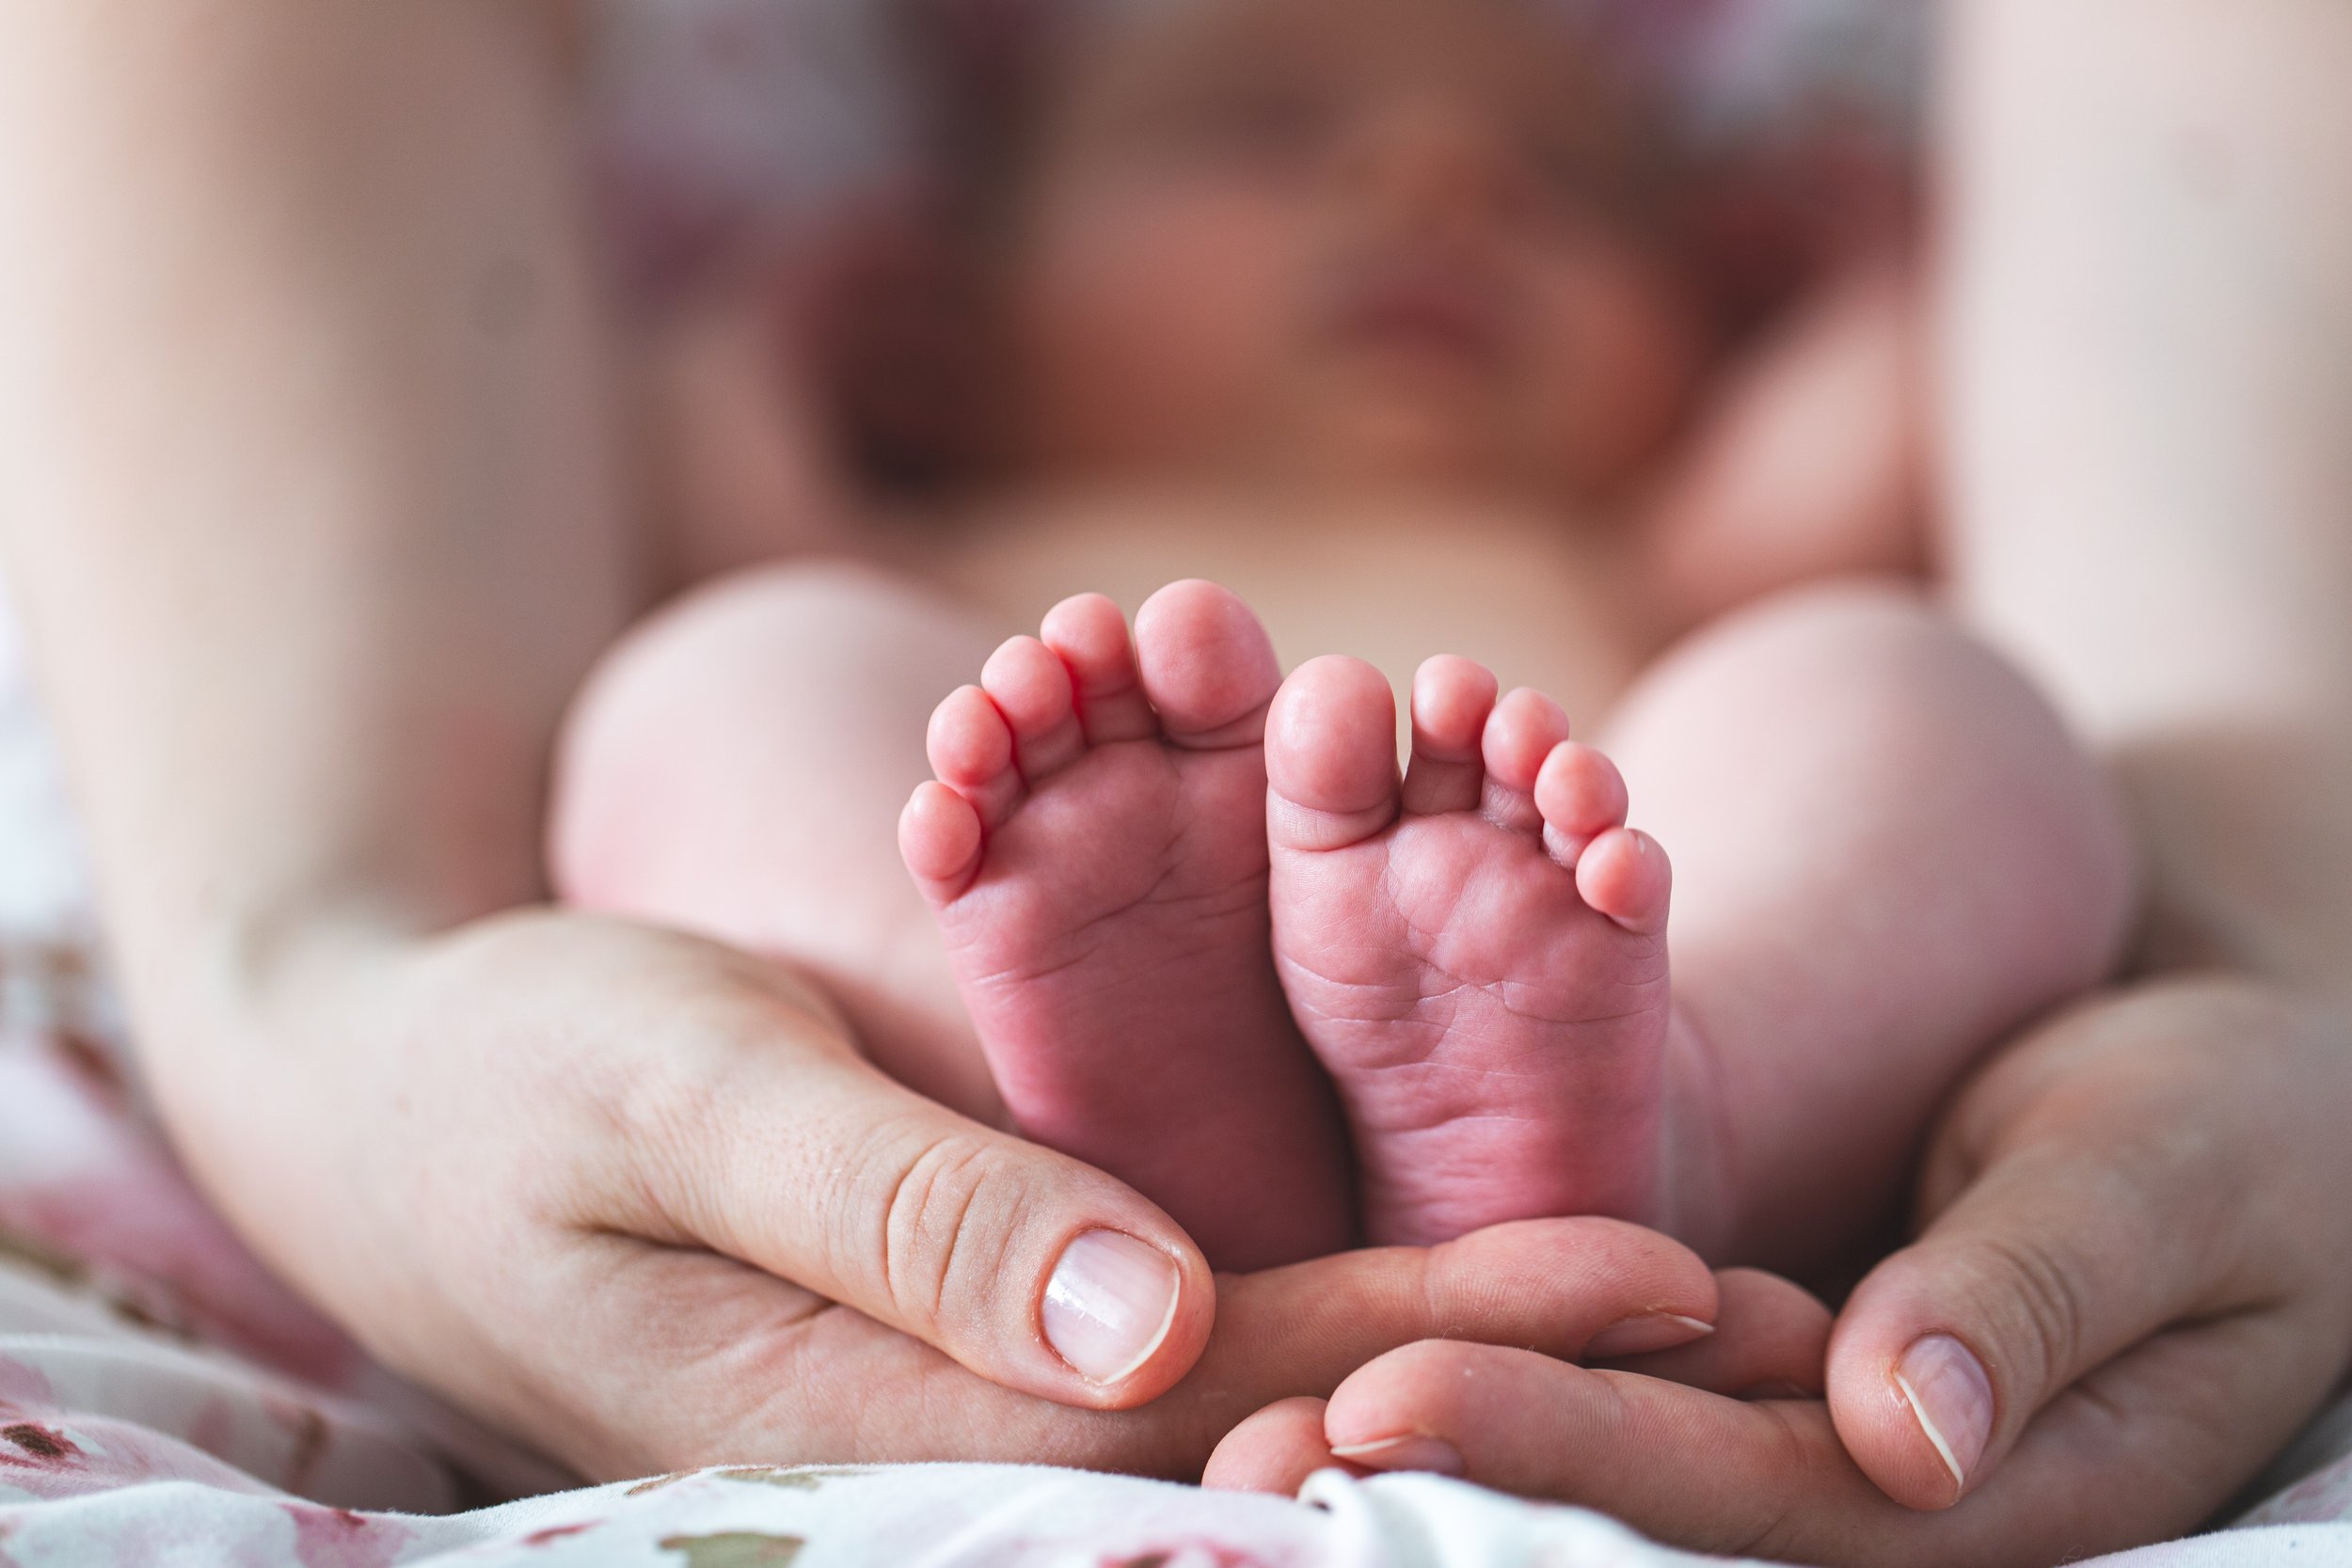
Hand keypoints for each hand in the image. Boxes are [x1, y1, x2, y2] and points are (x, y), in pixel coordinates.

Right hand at [153, 907, 1726, 1479]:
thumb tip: (1152, 1326)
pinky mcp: (984, 1298)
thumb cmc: (522, 1076)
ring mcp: (987, 1363)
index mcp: (915, 1398)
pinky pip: (1192, 1289)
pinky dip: (1350, 1261)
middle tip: (1767, 1305)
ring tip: (1700, 1276)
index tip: (1661, 1272)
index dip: (1450, 1335)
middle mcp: (981, 1409)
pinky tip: (1487, 1227)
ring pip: (1267, 1354)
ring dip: (1467, 1315)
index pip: (1234, 1388)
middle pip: (1292, 1397)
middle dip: (1519, 1351)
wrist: (400, 1093)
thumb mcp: (689, 1097)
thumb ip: (909, 1214)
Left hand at [1206, 977, 2351, 1565]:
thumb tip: (1904, 1437)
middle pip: (1640, 1488)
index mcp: (1989, 1482)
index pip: (1743, 1485)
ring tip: (1257, 1401)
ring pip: (1619, 1437)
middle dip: (1449, 1463)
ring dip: (1447, 1419)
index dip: (1559, 1448)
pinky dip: (1517, 1350)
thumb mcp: (2162, 1185)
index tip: (1382, 1402)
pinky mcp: (1786, 1359)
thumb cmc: (2238, 1134)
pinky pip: (1643, 1364)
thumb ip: (2033, 1298)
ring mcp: (1826, 1426)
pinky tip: (1374, 1335)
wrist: (2247, 1101)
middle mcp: (1878, 1480)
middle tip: (1246, 1437)